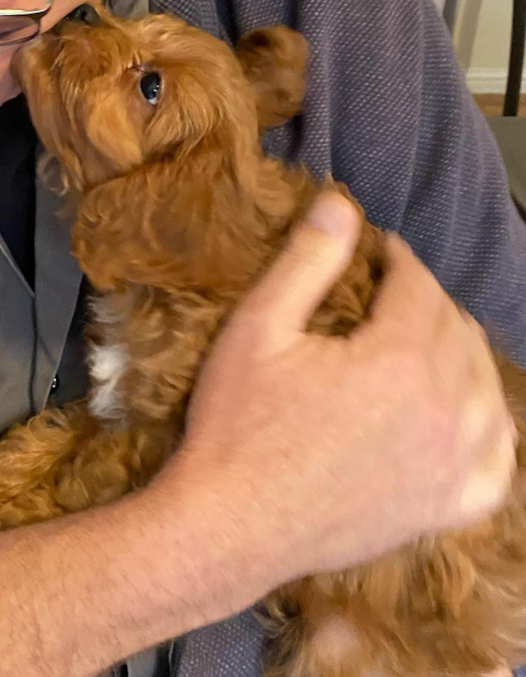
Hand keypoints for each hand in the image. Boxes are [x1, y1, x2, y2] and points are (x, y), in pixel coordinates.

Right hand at [152, 192, 516, 588]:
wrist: (230, 523)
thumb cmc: (237, 422)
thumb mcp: (258, 328)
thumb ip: (307, 262)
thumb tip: (341, 203)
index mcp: (401, 359)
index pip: (420, 288)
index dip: (400, 260)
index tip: (379, 251)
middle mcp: (445, 410)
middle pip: (456, 332)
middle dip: (426, 300)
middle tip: (389, 292)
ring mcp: (453, 467)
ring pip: (487, 389)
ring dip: (460, 353)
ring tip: (423, 340)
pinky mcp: (445, 510)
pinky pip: (498, 462)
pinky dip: (490, 428)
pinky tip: (468, 415)